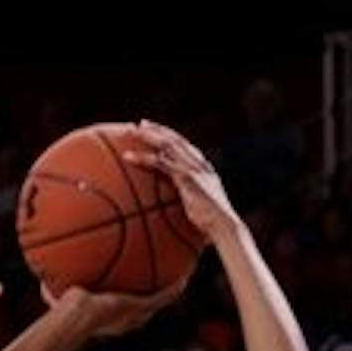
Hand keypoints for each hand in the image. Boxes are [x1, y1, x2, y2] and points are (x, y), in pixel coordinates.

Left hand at [42, 276, 188, 337]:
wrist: (76, 318)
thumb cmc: (62, 313)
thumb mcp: (55, 296)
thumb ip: (51, 288)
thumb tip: (40, 280)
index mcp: (109, 318)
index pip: (125, 310)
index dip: (132, 301)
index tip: (135, 289)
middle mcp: (125, 320)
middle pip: (145, 307)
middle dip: (153, 293)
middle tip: (162, 280)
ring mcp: (135, 315)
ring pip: (159, 301)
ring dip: (170, 290)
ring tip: (181, 276)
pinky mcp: (141, 308)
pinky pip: (164, 296)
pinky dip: (175, 287)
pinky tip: (185, 275)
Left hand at [126, 119, 237, 242]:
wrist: (224, 226)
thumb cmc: (213, 226)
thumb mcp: (202, 212)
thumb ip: (191, 206)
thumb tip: (181, 216)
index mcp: (204, 169)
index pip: (185, 147)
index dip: (170, 137)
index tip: (156, 131)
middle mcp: (199, 164)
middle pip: (175, 140)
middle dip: (157, 129)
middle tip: (140, 124)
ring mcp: (193, 168)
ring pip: (166, 145)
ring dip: (147, 136)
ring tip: (130, 132)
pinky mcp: (186, 177)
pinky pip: (160, 163)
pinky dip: (143, 158)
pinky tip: (127, 156)